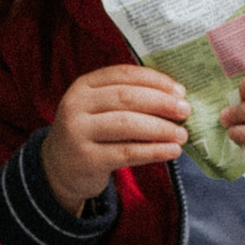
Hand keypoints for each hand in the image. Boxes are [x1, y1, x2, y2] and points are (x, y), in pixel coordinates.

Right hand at [43, 65, 191, 214]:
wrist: (58, 169)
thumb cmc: (92, 132)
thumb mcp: (100, 109)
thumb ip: (129, 97)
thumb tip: (177, 96)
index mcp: (84, 86)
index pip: (124, 74)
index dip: (155, 80)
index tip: (180, 90)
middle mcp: (76, 105)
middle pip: (126, 97)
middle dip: (161, 103)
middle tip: (186, 110)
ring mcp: (77, 132)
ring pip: (127, 124)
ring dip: (161, 128)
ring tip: (182, 134)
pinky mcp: (86, 159)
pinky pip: (127, 153)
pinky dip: (154, 151)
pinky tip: (172, 151)